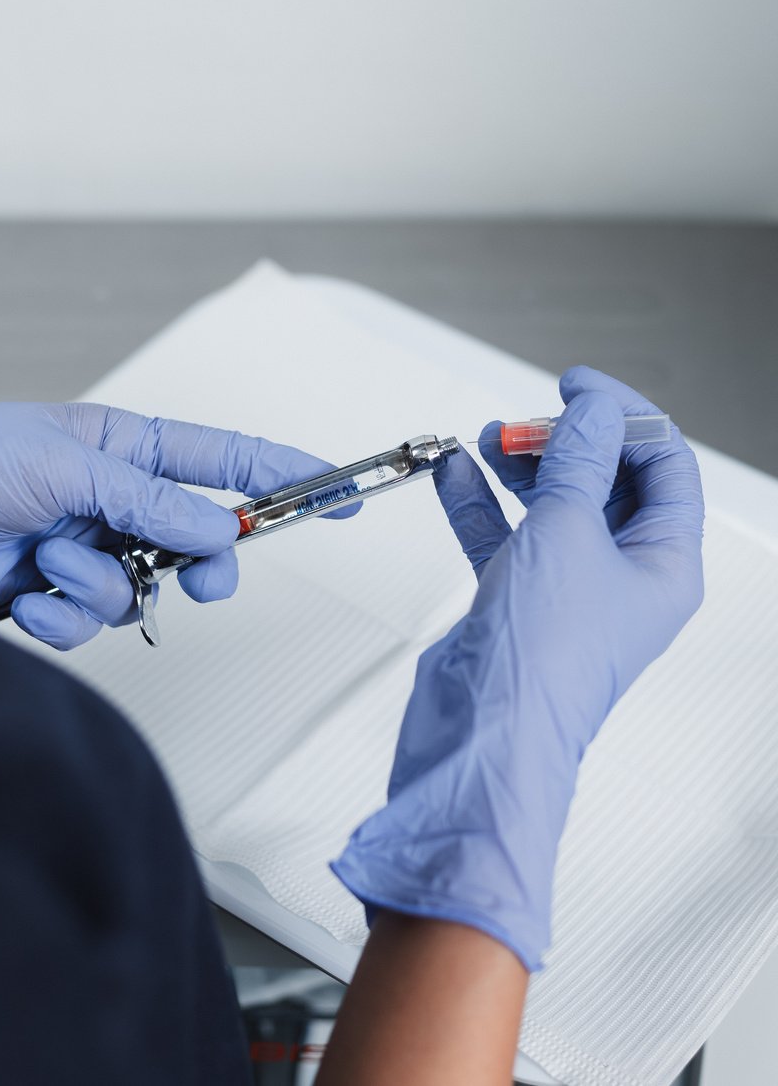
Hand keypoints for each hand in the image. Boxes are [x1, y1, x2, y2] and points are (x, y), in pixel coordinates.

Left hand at [0, 401, 354, 650]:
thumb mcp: (63, 463)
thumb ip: (148, 499)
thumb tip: (218, 528)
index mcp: (120, 447)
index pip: (222, 458)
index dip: (284, 477)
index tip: (338, 493)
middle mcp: (109, 500)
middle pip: (198, 538)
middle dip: (202, 561)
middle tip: (201, 570)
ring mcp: (81, 552)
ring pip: (142, 590)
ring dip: (99, 585)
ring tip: (48, 562)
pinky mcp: (49, 600)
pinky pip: (89, 625)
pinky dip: (62, 618)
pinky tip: (26, 597)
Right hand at [332, 366, 703, 970]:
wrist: (483, 736)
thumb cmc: (542, 660)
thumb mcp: (568, 533)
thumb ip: (579, 460)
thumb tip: (595, 409)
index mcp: (665, 565)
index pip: (664, 467)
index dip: (626, 416)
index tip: (578, 385)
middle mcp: (623, 577)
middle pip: (608, 481)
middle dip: (568, 440)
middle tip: (527, 421)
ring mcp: (569, 589)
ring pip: (553, 505)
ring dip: (520, 466)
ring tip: (489, 438)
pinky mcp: (518, 601)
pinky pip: (504, 535)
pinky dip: (481, 502)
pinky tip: (456, 473)